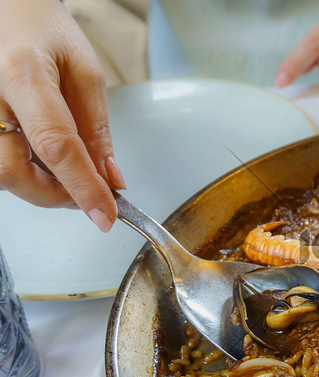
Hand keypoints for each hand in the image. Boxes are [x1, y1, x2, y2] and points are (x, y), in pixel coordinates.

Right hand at [0, 0, 124, 231]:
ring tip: (69, 173)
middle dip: (57, 195)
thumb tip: (110, 180)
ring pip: (2, 174)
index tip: (105, 215)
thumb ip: (97, 130)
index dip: (82, 187)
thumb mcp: (86, 74)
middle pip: (13, 171)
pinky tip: (45, 160)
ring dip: (41, 187)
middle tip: (90, 195)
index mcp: (22, 75)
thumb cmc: (44, 32)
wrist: (6, 9)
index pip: (55, 145)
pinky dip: (26, 172)